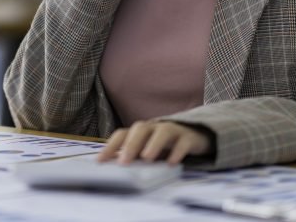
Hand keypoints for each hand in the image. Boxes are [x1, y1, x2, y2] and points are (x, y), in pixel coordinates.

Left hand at [96, 121, 212, 165]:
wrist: (195, 136)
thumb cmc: (164, 146)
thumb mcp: (147, 150)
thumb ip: (133, 156)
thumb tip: (113, 168)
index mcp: (141, 131)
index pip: (122, 134)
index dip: (110, 146)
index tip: (100, 161)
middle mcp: (154, 127)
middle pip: (140, 129)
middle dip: (131, 144)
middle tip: (124, 162)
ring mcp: (172, 130)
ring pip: (163, 131)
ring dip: (153, 144)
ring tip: (147, 158)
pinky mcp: (188, 137)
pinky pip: (183, 142)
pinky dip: (177, 152)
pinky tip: (171, 163)